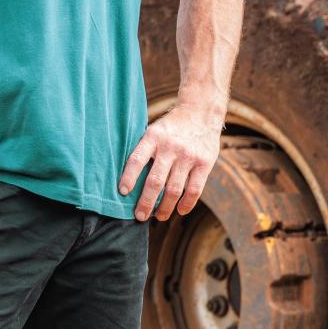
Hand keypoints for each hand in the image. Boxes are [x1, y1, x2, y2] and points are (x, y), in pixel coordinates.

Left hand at [118, 105, 220, 221]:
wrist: (201, 112)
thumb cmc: (171, 127)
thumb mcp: (154, 130)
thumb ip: (144, 150)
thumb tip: (128, 180)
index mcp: (153, 137)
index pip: (137, 159)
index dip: (128, 177)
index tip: (123, 192)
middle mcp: (170, 147)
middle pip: (155, 181)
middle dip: (145, 202)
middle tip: (139, 216)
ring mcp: (188, 156)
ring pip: (173, 190)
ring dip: (164, 208)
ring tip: (159, 217)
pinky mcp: (204, 163)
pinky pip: (194, 190)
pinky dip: (186, 204)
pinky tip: (179, 210)